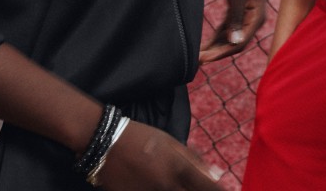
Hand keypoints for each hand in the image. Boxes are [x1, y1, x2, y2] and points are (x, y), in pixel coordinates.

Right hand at [96, 120, 225, 189]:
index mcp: (179, 167)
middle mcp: (168, 185)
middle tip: (193, 187)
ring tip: (173, 185)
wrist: (107, 143)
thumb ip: (195, 160)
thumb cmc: (142, 138)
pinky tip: (161, 188)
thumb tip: (218, 175)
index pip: (209, 188)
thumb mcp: (171, 142)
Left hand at [200, 0, 264, 63]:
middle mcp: (254, 20)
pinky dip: (217, 37)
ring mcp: (246, 16)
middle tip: (197, 60)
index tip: (204, 58)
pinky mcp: (238, 11)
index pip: (240, 43)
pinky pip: (228, 29)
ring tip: (198, 55)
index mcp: (257, 17)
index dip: (222, 53)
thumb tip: (234, 41)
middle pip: (235, 43)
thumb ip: (237, 16)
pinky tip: (205, 45)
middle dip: (217, 52)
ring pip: (231, 38)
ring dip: (216, 47)